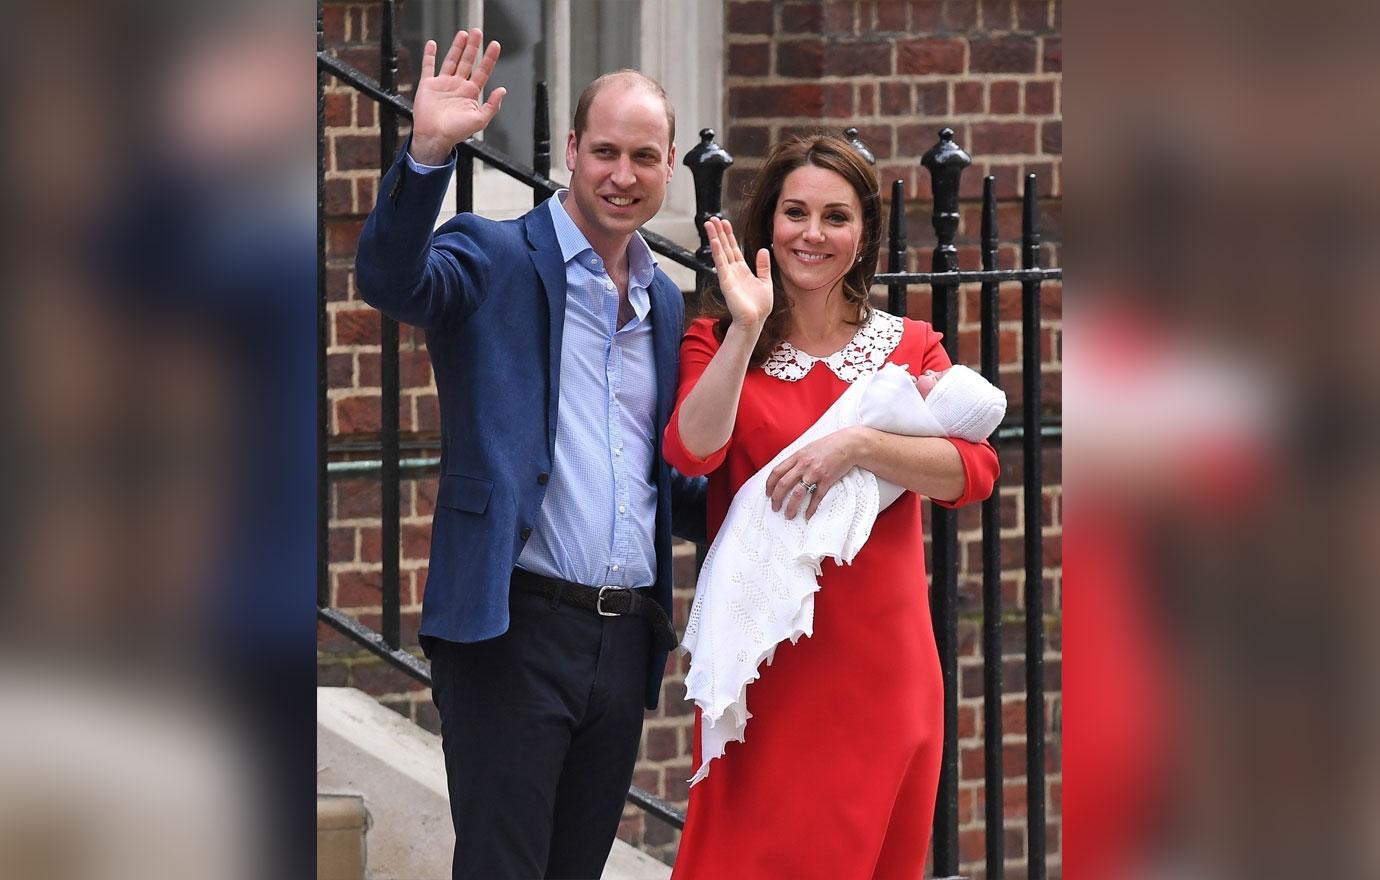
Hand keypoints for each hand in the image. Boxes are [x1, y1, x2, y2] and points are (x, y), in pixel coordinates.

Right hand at [409, 29, 506, 164]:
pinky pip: (428, 67)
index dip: (489, 58)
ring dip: (457, 47)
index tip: (494, 45)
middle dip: (473, 47)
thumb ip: (492, 105)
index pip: (482, 71)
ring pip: (451, 60)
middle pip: (467, 61)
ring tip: (463, 34)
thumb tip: (502, 90)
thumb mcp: (480, 120)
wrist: (435, 137)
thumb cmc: (456, 132)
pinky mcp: (428, 85)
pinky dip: (429, 55)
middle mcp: (458, 86)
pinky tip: (432, 45)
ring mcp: (443, 84)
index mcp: (471, 93)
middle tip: (478, 32)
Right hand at [705, 217, 772, 328]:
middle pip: (724, 247)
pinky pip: (720, 263)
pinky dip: (717, 251)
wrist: (754, 321)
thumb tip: (763, 250)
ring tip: (709, 223)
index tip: (725, 222)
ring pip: (720, 251)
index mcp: (742, 270)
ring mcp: (728, 275)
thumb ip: (763, 266)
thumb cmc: (759, 306)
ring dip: (714, 237)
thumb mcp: (765, 282)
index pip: (734, 249)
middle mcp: (733, 271)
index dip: (729, 235)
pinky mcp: (726, 281)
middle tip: (713, 218)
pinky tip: (714, 240)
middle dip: (719, 232)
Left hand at [765, 428, 862, 519]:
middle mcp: (803, 465)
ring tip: (788, 515)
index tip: (768, 494)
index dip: (769, 485)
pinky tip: (807, 515)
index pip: (777, 472)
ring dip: (791, 506)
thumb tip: (785, 471)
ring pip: (798, 493)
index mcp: (797, 456)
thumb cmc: (828, 446)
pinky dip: (811, 508)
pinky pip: (816, 497)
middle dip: (776, 498)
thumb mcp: (807, 448)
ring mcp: (815, 473)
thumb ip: (797, 459)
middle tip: (775, 508)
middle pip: (783, 484)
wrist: (848, 444)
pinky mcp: (827, 480)